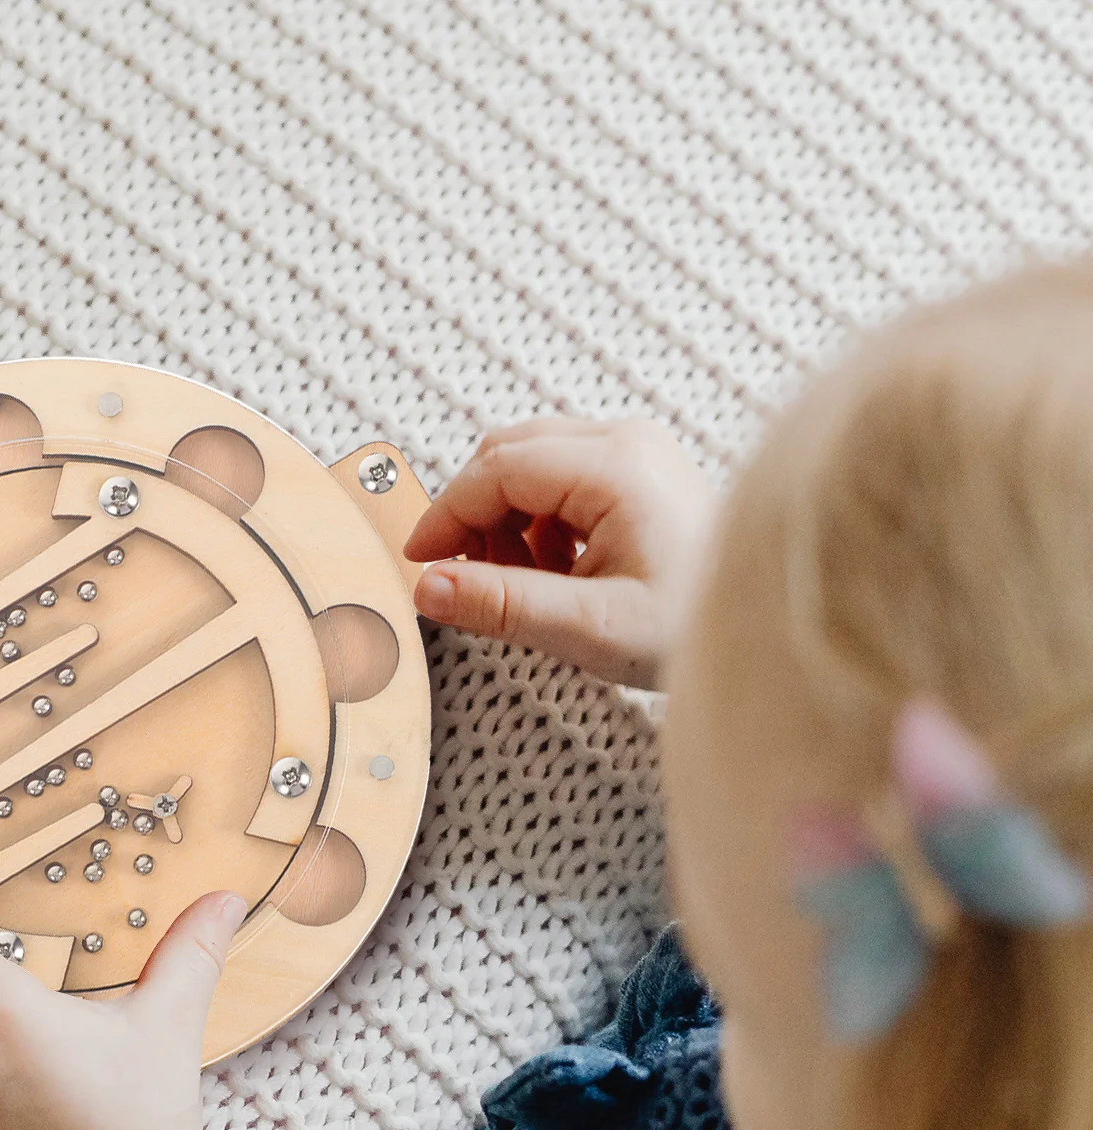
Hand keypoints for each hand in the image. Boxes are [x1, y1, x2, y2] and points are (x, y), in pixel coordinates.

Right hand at [405, 415, 715, 687]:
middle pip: (508, 455)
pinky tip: (555, 572)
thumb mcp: (589, 628)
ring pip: (530, 464)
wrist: (767, 631)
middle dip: (473, 515)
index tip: (418, 562)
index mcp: (615, 467)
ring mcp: (636, 450)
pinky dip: (537, 521)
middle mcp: (626, 441)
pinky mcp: (640, 470)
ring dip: (505, 521)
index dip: (446, 514)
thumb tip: (429, 586)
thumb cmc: (694, 629)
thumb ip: (503, 605)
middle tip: (465, 577)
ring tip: (523, 583)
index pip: (496, 470)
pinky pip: (560, 477)